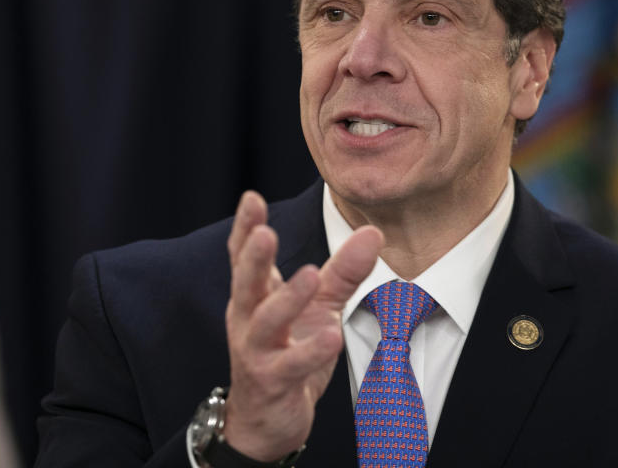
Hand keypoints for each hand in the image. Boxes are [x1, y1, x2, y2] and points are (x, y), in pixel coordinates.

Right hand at [221, 191, 380, 460]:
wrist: (269, 418)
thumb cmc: (288, 351)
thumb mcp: (318, 305)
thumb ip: (343, 270)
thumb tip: (373, 232)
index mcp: (255, 295)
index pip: (244, 257)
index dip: (245, 228)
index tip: (251, 198)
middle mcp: (247, 320)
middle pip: (246, 284)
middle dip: (253, 258)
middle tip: (265, 233)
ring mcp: (256, 352)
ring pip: (265, 323)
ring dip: (286, 300)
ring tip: (309, 276)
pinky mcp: (272, 383)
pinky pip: (290, 366)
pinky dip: (310, 351)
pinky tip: (331, 336)